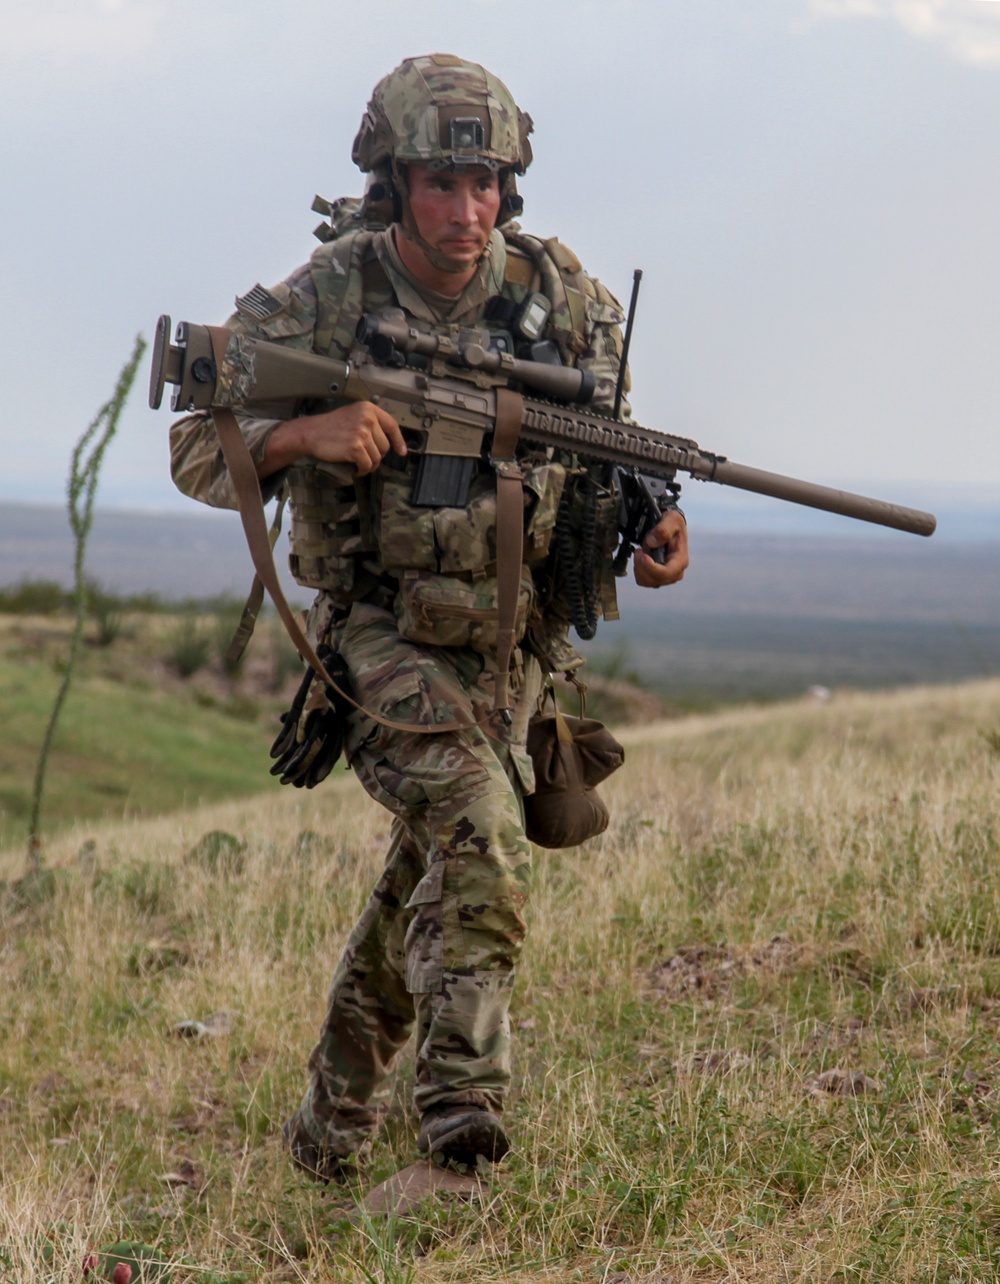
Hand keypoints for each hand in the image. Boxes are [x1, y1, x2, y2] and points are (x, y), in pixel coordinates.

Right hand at [258, 402, 406, 478]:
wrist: (311, 433)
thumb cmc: (331, 426)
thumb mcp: (353, 415)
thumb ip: (370, 422)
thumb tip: (388, 440)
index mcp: (369, 409)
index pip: (392, 425)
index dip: (399, 441)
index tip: (402, 452)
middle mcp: (368, 419)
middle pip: (385, 446)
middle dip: (377, 456)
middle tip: (365, 457)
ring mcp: (362, 433)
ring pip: (377, 458)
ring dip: (369, 465)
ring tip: (358, 463)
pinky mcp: (356, 448)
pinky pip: (367, 465)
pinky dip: (362, 470)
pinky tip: (355, 469)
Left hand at [633, 509, 688, 587]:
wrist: (671, 527)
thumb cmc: (673, 524)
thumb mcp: (672, 519)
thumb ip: (663, 530)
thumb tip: (652, 542)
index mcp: (681, 560)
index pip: (666, 573)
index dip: (650, 567)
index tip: (642, 554)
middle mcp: (676, 572)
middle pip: (654, 580)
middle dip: (642, 565)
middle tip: (639, 549)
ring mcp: (666, 576)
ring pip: (646, 582)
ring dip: (639, 567)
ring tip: (640, 552)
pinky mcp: (658, 576)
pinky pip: (643, 580)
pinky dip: (638, 569)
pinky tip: (641, 557)